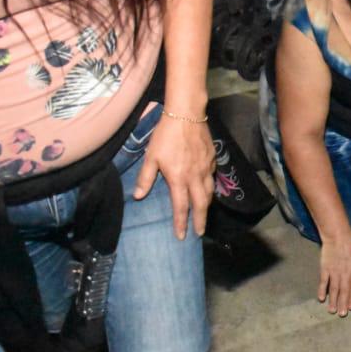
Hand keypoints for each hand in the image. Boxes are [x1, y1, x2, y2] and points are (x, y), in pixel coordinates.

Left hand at [134, 111, 215, 239]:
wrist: (186, 114)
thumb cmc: (165, 135)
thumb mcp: (151, 156)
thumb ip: (145, 178)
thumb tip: (138, 196)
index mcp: (178, 178)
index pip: (181, 207)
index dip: (181, 223)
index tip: (181, 237)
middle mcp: (195, 177)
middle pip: (201, 204)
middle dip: (201, 220)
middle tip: (200, 233)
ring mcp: (206, 167)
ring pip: (209, 192)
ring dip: (206, 205)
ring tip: (204, 214)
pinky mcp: (212, 158)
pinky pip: (212, 177)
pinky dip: (210, 187)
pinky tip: (207, 187)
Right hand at [318, 237, 350, 316]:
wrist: (337, 235)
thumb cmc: (350, 245)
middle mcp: (346, 272)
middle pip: (344, 290)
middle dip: (343, 303)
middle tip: (342, 314)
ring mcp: (335, 270)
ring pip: (334, 288)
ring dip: (333, 300)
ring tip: (332, 311)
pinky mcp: (325, 268)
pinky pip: (323, 281)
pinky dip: (322, 289)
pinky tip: (321, 298)